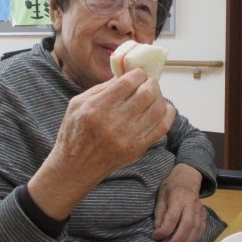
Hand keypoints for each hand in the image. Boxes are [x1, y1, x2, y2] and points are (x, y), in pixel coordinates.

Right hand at [29, 68, 175, 218]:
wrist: (76, 168)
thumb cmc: (74, 132)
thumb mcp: (77, 103)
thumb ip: (101, 88)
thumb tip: (126, 74)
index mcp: (96, 108)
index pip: (128, 83)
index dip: (138, 73)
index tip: (138, 73)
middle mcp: (113, 123)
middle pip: (146, 94)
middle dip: (151, 83)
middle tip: (148, 82)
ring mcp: (128, 138)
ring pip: (157, 109)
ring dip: (159, 97)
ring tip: (155, 94)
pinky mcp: (137, 149)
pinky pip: (162, 127)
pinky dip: (167, 114)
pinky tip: (163, 108)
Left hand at [152, 163, 205, 241]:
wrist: (188, 177)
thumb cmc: (171, 186)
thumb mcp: (161, 195)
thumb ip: (160, 213)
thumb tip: (158, 230)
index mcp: (178, 198)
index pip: (172, 217)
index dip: (164, 230)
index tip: (155, 237)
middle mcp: (191, 205)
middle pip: (186, 226)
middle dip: (177, 241)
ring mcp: (199, 210)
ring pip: (196, 230)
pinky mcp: (204, 214)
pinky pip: (201, 230)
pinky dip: (195, 241)